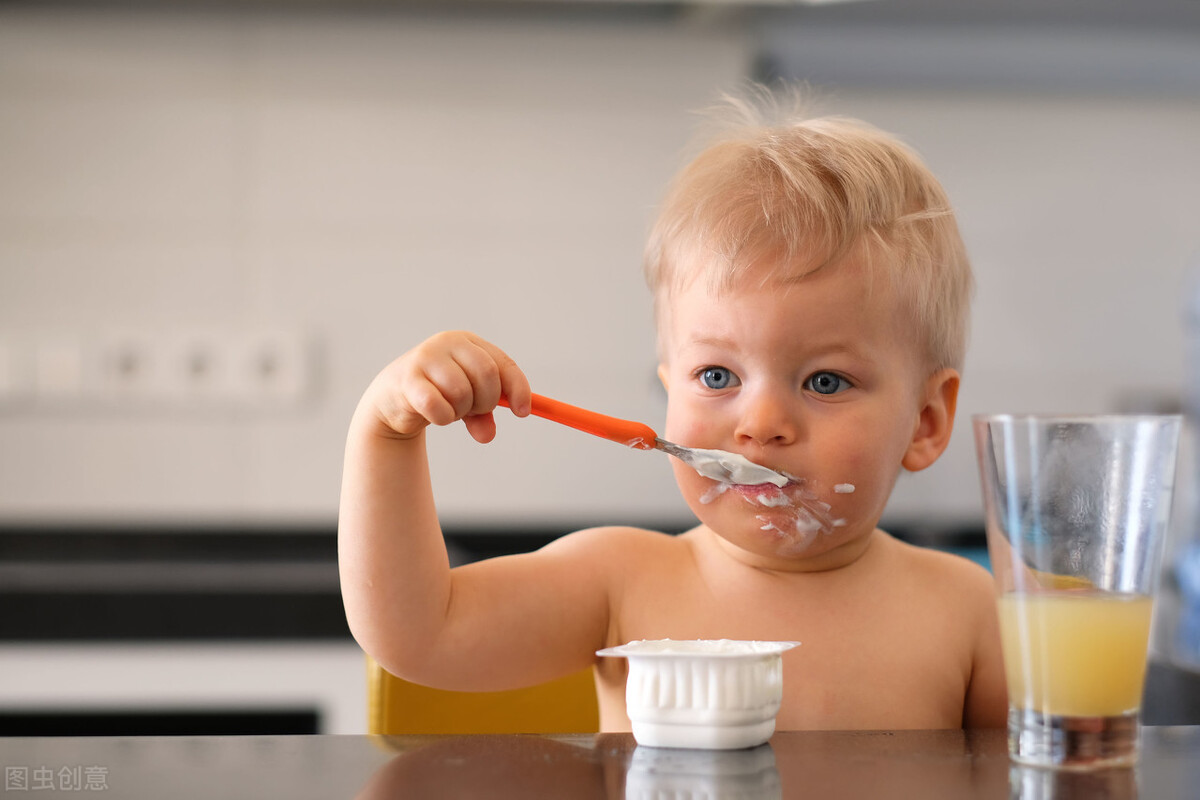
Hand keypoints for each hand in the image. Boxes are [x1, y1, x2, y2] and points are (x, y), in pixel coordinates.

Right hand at [363, 331, 530, 442]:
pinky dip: (443, 418)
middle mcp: (448, 343)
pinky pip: (438, 405)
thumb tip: (487, 434)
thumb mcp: (467, 404)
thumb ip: (482, 417)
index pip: (503, 363)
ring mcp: (426, 358)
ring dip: (460, 411)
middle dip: (486, 402)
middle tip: (474, 412)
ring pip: (462, 392)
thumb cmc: (438, 395)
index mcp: (468, 342)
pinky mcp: (408, 378)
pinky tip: (435, 416)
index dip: (517, 389)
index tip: (523, 413)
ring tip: (449, 410)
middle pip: (486, 375)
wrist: (393, 399)